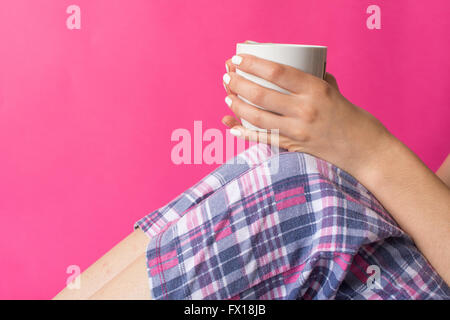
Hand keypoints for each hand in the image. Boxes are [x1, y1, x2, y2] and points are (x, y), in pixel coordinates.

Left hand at [222, 53, 392, 179]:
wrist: (364, 149)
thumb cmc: (349, 115)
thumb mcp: (333, 89)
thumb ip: (310, 77)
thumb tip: (287, 66)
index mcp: (316, 89)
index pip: (277, 72)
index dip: (253, 64)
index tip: (238, 59)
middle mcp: (305, 110)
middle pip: (261, 95)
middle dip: (237, 84)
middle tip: (227, 77)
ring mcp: (298, 131)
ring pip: (257, 118)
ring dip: (237, 107)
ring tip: (227, 97)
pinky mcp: (294, 147)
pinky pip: (263, 140)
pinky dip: (244, 134)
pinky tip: (231, 127)